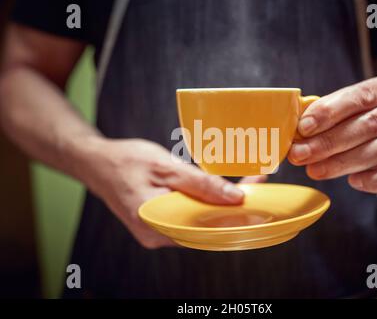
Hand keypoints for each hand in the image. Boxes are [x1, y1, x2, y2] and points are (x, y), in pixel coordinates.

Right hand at [78, 137, 265, 247]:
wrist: (96, 163)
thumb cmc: (125, 161)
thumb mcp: (165, 167)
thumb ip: (200, 184)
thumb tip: (235, 198)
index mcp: (156, 225)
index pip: (207, 228)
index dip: (235, 215)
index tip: (258, 197)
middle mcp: (158, 235)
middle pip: (206, 227)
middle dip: (233, 207)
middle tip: (255, 185)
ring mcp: (158, 231)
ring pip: (199, 223)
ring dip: (221, 205)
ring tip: (244, 185)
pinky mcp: (160, 223)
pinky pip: (189, 219)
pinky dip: (205, 206)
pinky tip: (218, 192)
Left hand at [289, 72, 376, 193]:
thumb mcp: (363, 104)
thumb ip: (336, 111)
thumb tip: (301, 129)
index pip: (360, 96)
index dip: (329, 112)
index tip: (304, 128)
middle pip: (369, 125)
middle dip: (329, 142)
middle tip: (300, 155)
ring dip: (344, 163)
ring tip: (316, 170)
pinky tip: (354, 181)